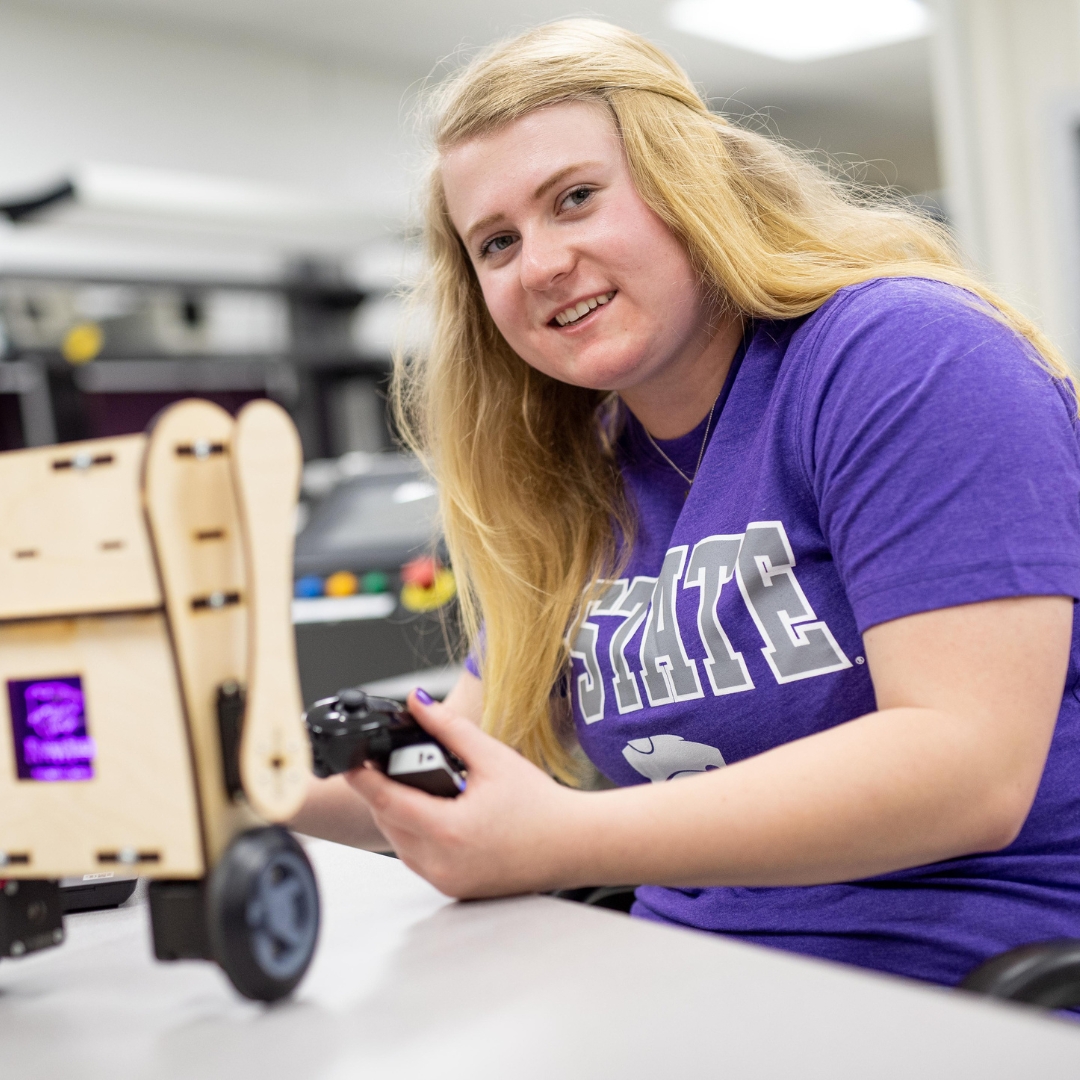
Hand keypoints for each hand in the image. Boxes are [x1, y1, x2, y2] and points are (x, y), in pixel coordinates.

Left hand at [344, 690, 582, 897]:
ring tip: (413, 786)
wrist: (574, 844)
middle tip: (386, 765)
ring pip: (400, 844)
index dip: (362, 779)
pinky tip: (432, 814)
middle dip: (383, 793)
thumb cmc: (541, 806)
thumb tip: (417, 704)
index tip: (349, 761)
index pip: (387, 801)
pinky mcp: (454, 888)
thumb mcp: (493, 758)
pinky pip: (418, 860)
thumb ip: (449, 729)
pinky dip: (416, 836)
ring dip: (398, 815)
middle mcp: (442, 863)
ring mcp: (447, 880)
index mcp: (449, 831)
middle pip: (389, 823)